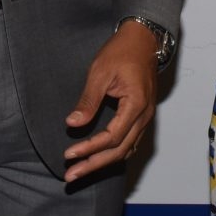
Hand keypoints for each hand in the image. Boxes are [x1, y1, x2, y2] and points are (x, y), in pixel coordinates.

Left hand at [62, 21, 158, 182]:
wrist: (144, 39)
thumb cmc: (122, 51)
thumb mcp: (100, 72)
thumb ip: (88, 101)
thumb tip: (72, 123)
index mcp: (136, 105)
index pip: (111, 137)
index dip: (89, 149)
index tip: (69, 155)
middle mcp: (145, 116)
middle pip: (119, 151)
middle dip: (93, 165)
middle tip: (71, 176)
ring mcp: (146, 117)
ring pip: (126, 149)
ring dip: (103, 162)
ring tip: (80, 171)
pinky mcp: (142, 115)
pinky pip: (130, 141)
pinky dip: (114, 153)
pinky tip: (99, 158)